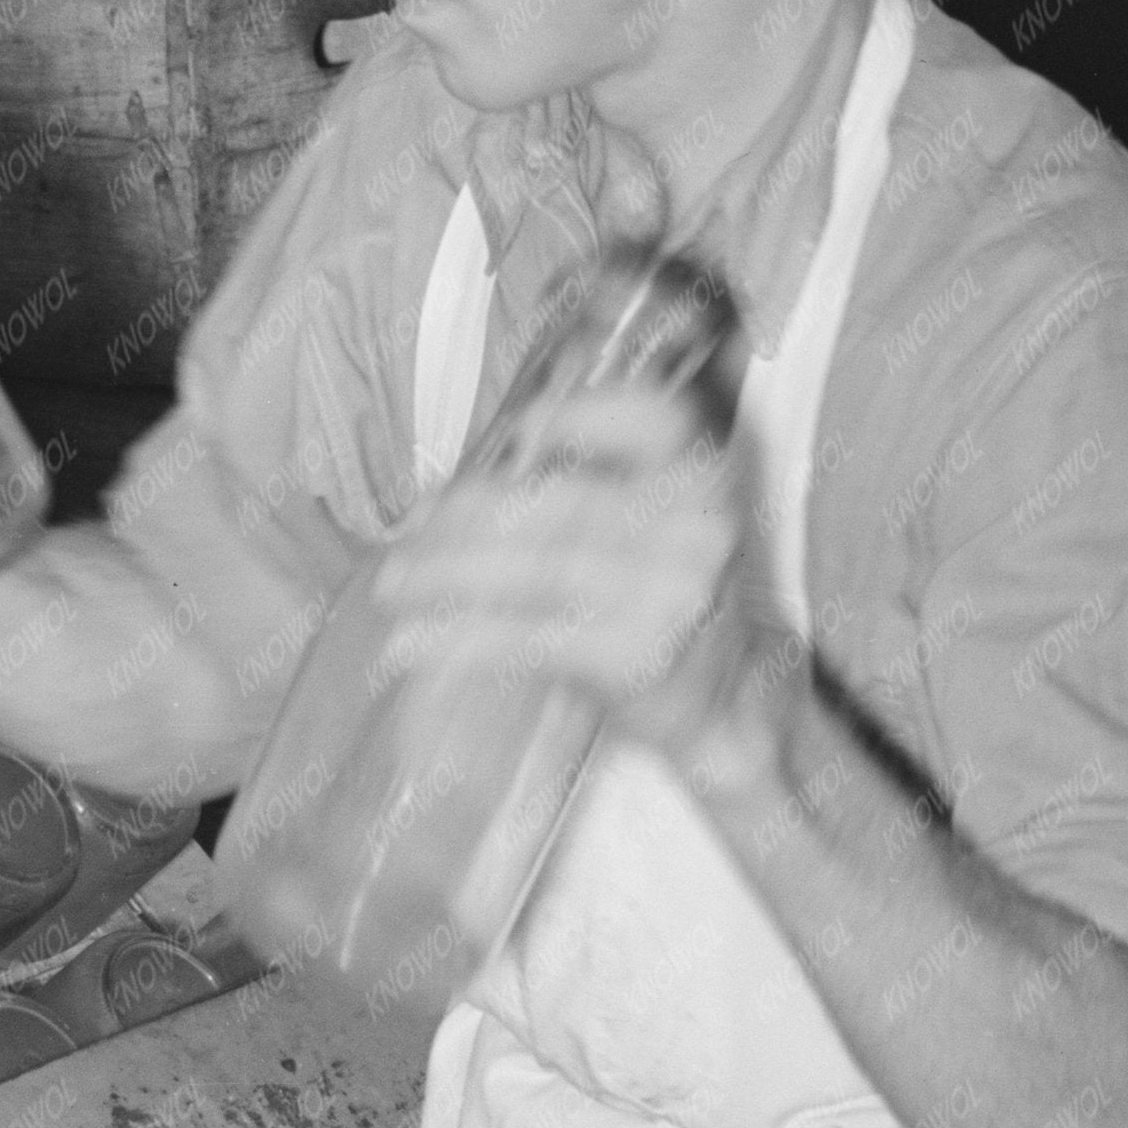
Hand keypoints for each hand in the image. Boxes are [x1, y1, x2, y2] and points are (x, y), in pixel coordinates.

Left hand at [363, 383, 804, 797]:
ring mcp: (671, 593)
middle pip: (564, 504)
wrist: (735, 710)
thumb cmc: (677, 610)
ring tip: (393, 584)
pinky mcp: (637, 655)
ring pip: (536, 568)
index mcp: (708, 482)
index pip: (657, 422)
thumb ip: (600, 490)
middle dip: (471, 515)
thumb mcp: (666, 530)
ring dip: (448, 575)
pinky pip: (528, 636)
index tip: (523, 429)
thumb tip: (467, 489)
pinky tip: (411, 643)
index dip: (585, 417)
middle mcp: (698, 530)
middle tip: (409, 529)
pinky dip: (461, 639)